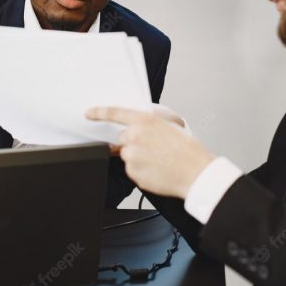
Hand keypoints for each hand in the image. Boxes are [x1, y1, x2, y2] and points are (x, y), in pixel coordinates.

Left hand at [87, 107, 214, 198]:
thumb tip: (138, 129)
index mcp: (145, 121)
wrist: (196, 173)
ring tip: (158, 161)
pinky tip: (157, 170)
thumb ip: (149, 126)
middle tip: (152, 149)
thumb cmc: (188, 151)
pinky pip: (132, 170)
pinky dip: (141, 171)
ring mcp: (133, 155)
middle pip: (123, 139)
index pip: (115, 113)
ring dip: (138, 158)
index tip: (89, 113)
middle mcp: (135, 136)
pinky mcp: (133, 172)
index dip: (99, 112)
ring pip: (127, 156)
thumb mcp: (171, 127)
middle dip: (134, 143)